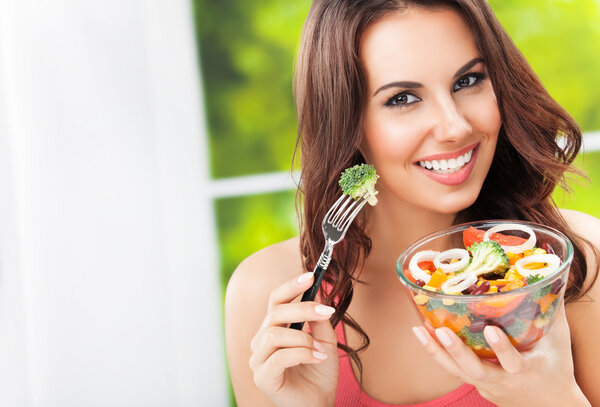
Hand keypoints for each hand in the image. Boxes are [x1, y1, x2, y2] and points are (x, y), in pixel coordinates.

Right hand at [249, 272, 338, 406]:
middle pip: (275, 313)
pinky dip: (303, 354)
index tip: (311, 275)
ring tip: (321, 350)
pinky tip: (318, 358)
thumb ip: (319, 319)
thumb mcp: (324, 341)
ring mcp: (258, 360)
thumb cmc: (318, 374)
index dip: (291, 286)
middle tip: (328, 311)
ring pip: (274, 334)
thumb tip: (318, 292)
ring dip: (303, 339)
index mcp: (272, 329)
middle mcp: (261, 341)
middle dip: (303, 308)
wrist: (319, 404)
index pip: (275, 300)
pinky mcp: (262, 377)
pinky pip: (279, 357)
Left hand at [412, 301, 589, 406]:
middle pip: (476, 371)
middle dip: (457, 352)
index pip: (513, 363)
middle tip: (440, 331)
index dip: (501, 349)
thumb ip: (553, 313)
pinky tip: (423, 336)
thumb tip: (552, 279)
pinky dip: (438, 354)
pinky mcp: (476, 384)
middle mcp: (503, 381)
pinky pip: (454, 370)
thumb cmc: (555, 368)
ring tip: (418, 331)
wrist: (549, 405)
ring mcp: (487, 385)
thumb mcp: (558, 341)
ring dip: (436, 352)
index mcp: (527, 370)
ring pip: (458, 372)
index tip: (491, 330)